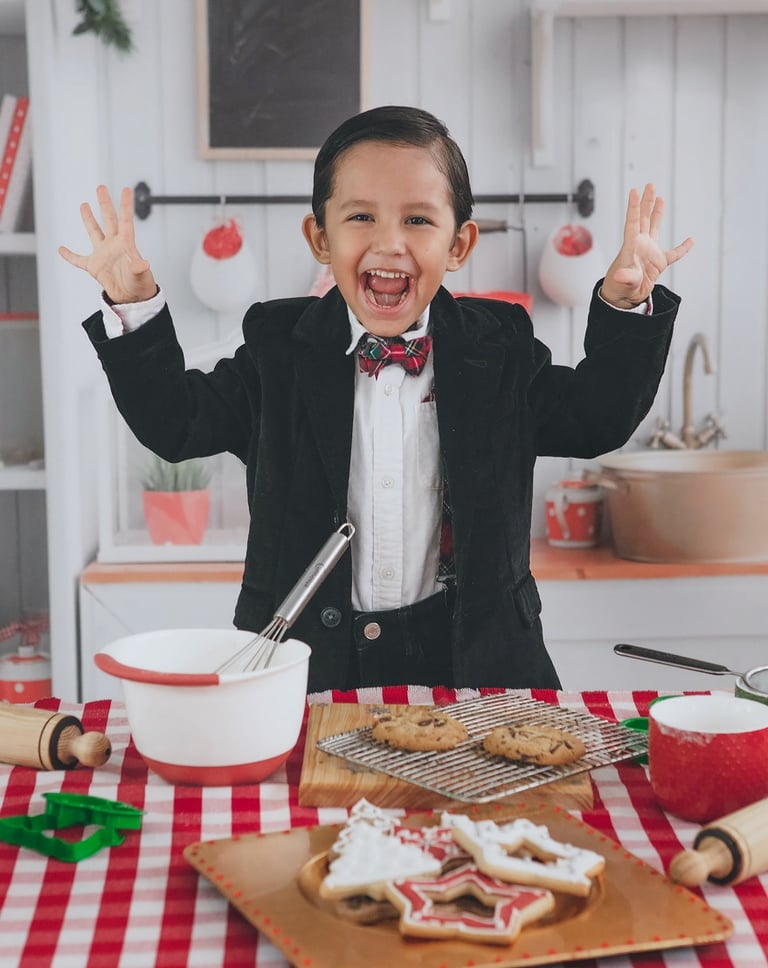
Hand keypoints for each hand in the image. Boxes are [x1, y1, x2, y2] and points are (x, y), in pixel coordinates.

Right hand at [58, 185, 157, 303]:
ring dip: (88, 219)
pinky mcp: (95, 267)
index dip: (125, 205)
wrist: (133, 299)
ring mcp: (103, 255)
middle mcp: (113, 245)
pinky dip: (70, 256)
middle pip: (108, 220)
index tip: (126, 189)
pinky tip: (61, 249)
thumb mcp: (141, 276)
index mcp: (126, 244)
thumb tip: (143, 264)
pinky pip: (79, 260)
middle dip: (105, 204)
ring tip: (84, 205)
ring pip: (94, 232)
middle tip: (101, 187)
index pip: (125, 220)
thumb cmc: (141, 286)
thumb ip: (139, 268)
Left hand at [600, 184, 693, 308]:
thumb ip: (626, 277)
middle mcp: (640, 245)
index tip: (634, 191)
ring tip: (659, 197)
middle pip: (644, 219)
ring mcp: (649, 253)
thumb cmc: (618, 289)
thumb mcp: (623, 283)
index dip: (634, 207)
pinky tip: (690, 241)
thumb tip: (621, 275)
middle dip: (647, 202)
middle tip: (650, 185)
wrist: (623, 300)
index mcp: (631, 246)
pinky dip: (682, 248)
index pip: (633, 222)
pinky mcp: (658, 264)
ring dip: (657, 213)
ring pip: (654, 228)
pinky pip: (673, 254)